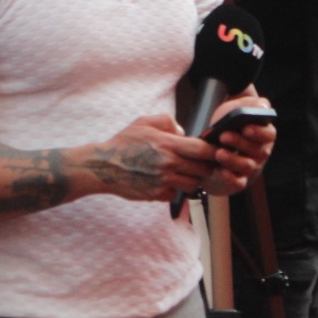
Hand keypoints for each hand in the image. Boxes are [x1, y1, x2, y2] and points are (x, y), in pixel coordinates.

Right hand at [95, 113, 220, 202]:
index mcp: (168, 144)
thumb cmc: (124, 143)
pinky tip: (167, 181)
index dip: (213, 151)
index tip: (215, 151)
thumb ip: (168, 122)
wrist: (103, 167)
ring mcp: (163, 181)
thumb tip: (183, 133)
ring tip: (184, 172)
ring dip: (192, 179)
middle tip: (201, 163)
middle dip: (205, 166)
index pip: (202, 150)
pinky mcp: (156, 195)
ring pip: (192, 185)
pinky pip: (175, 195)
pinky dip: (175, 190)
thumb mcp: (145, 122)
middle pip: (202, 170)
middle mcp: (168, 164)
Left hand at [200, 93, 276, 197]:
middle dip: (240, 143)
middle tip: (223, 136)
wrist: (215, 144)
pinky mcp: (238, 179)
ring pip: (247, 166)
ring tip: (218, 153)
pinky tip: (221, 171)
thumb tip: (262, 106)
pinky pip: (239, 182)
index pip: (268, 134)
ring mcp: (250, 166)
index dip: (258, 132)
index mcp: (264, 134)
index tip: (246, 128)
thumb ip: (250, 105)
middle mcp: (260, 151)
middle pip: (257, 150)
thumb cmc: (229, 123)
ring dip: (233, 159)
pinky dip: (231, 178)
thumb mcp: (238, 109)